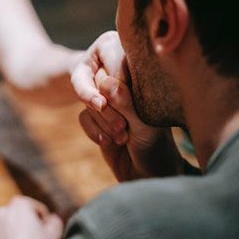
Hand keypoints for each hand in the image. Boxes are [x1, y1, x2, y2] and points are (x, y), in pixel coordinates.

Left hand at [0, 196, 62, 238]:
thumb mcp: (54, 234)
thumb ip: (54, 220)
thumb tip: (52, 218)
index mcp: (19, 204)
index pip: (33, 208)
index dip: (40, 219)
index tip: (43, 229)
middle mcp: (1, 210)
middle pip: (15, 216)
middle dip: (21, 225)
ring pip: (0, 226)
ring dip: (6, 233)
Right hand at [71, 31, 181, 180]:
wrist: (148, 175)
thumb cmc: (155, 144)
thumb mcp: (144, 123)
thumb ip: (125, 101)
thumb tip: (105, 82)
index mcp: (143, 78)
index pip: (120, 63)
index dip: (117, 80)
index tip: (123, 99)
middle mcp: (124, 84)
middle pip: (99, 80)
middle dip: (108, 105)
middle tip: (123, 124)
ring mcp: (109, 101)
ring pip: (89, 98)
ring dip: (102, 120)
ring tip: (121, 136)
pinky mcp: (95, 118)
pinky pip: (83, 116)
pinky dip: (93, 130)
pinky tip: (108, 142)